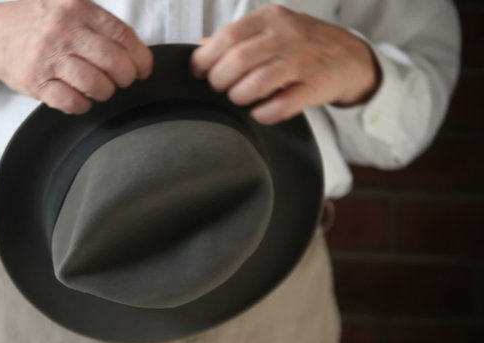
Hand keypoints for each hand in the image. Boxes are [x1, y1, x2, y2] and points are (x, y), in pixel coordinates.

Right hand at [0, 0, 152, 113]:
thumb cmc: (39, 22)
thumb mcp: (68, 5)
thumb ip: (100, 22)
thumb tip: (137, 53)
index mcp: (77, 8)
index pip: (123, 36)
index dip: (140, 58)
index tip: (143, 69)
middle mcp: (63, 31)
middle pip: (114, 62)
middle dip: (126, 77)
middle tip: (122, 80)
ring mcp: (47, 58)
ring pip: (96, 85)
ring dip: (105, 92)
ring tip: (100, 88)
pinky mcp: (35, 82)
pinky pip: (72, 102)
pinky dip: (83, 104)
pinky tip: (81, 97)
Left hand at [190, 5, 379, 124]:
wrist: (353, 58)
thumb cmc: (305, 46)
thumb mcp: (273, 31)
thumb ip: (238, 38)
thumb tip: (200, 47)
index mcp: (272, 19)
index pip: (228, 36)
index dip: (206, 58)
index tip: (199, 71)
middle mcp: (288, 35)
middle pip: (238, 61)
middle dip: (220, 81)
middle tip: (221, 88)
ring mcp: (303, 61)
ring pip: (256, 83)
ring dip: (239, 97)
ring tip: (240, 98)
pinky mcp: (316, 87)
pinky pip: (279, 107)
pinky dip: (262, 114)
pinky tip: (259, 112)